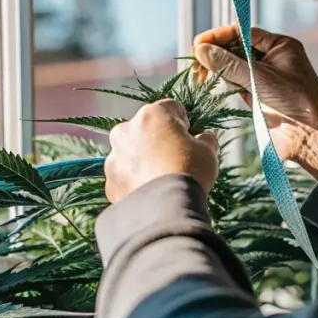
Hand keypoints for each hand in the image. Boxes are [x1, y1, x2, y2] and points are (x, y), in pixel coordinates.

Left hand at [105, 99, 219, 203]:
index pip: (171, 108)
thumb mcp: (207, 151)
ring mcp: (114, 156)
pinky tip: (150, 193)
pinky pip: (124, 177)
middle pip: (145, 130)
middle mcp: (126, 130)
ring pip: (131, 154)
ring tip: (161, 179)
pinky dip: (135, 182)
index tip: (189, 137)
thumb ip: (206, 139)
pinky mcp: (110, 181)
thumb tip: (205, 137)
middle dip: (158, 140)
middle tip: (174, 159)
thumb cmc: (190, 171)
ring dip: (143, 161)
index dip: (183, 122)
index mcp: (151, 115)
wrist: (167, 208)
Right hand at [193, 25, 317, 178]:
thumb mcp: (260, 78)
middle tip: (196, 63)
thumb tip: (201, 49)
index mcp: (280, 46)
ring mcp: (264, 79)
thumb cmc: (296, 102)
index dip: (219, 36)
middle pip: (236, 48)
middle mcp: (272, 59)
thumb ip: (229, 64)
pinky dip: (225, 84)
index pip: (243, 32)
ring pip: (233, 67)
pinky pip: (236, 84)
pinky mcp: (258, 97)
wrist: (312, 138)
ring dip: (218, 69)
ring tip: (202, 76)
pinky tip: (215, 85)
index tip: (198, 44)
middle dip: (215, 53)